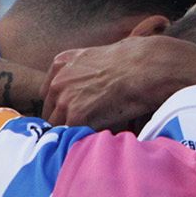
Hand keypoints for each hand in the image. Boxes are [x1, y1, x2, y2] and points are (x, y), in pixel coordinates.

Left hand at [41, 36, 178, 128]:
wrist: (145, 67)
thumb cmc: (133, 62)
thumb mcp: (97, 57)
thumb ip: (82, 73)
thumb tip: (87, 91)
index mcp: (61, 64)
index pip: (49, 95)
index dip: (61, 107)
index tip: (70, 116)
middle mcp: (58, 81)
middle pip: (50, 112)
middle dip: (63, 122)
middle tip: (80, 132)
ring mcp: (65, 99)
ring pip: (57, 127)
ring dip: (72, 133)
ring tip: (88, 138)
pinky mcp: (76, 115)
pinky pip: (72, 135)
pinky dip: (82, 139)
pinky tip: (96, 138)